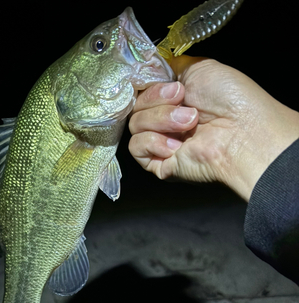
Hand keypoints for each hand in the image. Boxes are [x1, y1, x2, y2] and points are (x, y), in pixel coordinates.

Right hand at [129, 56, 298, 200]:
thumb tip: (150, 65)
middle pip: (135, 105)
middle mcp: (166, 120)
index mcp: (175, 99)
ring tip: (189, 122)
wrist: (241, 131)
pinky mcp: (159, 164)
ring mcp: (162, 142)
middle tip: (183, 100)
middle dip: (157, 99)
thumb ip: (170, 66)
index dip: (147, 83)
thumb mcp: (199, 67)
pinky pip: (136, 147)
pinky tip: (175, 144)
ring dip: (161, 119)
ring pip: (135, 124)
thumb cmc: (231, 99)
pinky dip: (153, 141)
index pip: (141, 88)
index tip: (166, 81)